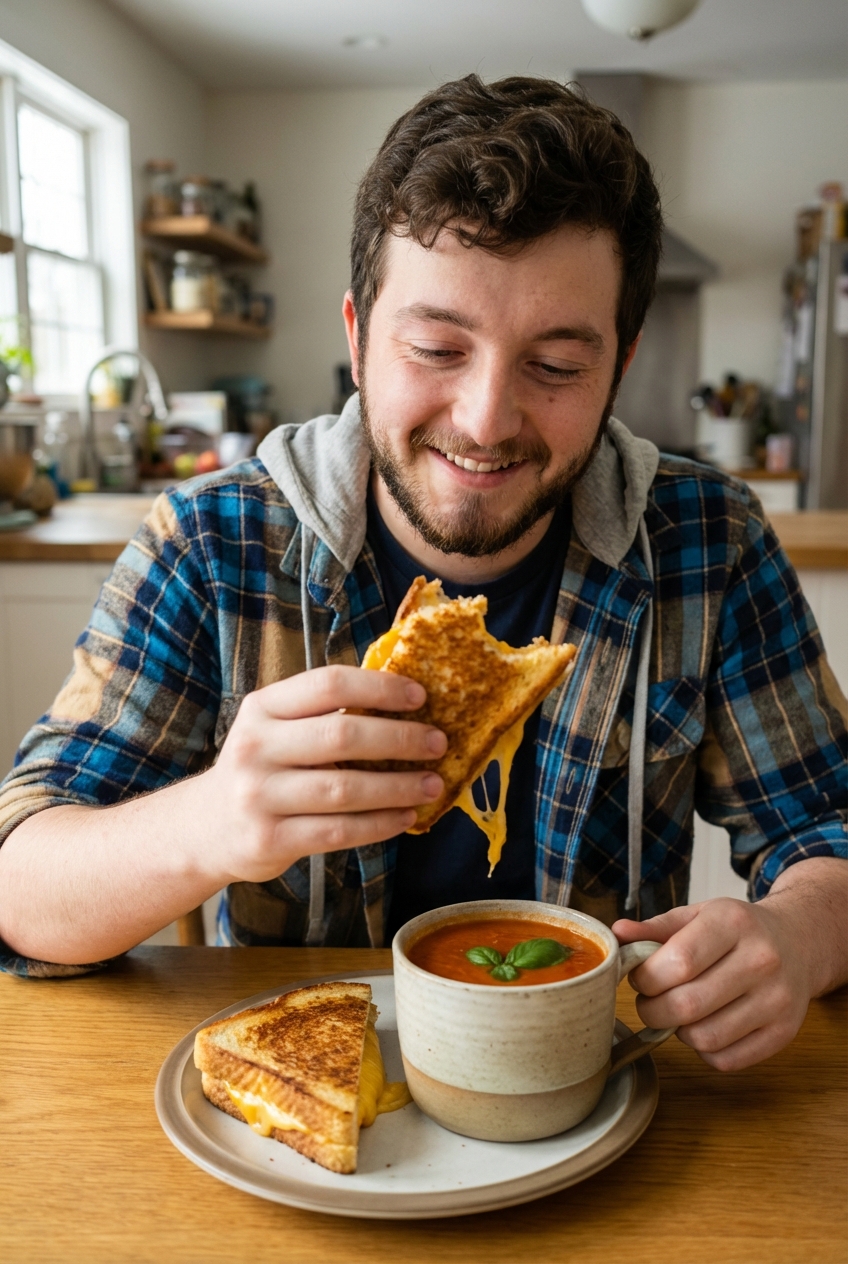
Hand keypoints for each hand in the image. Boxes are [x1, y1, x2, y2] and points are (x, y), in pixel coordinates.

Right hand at [203, 665, 445, 883]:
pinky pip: (338, 831)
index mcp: (263, 707)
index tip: (420, 696)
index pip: (329, 684)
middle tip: (438, 742)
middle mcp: (256, 747)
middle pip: (342, 736)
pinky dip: (379, 824)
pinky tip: (405, 817)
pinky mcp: (269, 839)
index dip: (380, 687)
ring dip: (398, 787)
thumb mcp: (276, 728)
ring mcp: (259, 796)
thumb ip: (322, 713)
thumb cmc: (261, 769)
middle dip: (400, 738)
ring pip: (345, 789)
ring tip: (432, 784)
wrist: (205, 828)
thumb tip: (403, 699)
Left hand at [612, 860, 847, 1070]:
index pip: (678, 962)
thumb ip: (655, 928)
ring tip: (680, 1011)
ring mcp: (777, 1000)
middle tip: (651, 1000)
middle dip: (653, 1009)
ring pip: (704, 1037)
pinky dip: (704, 1050)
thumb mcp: (697, 915)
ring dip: (678, 1031)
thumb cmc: (737, 930)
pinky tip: (705, 1025)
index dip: (645, 978)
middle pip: (687, 1005)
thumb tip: (617, 934)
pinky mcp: (784, 1033)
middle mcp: (761, 960)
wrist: (798, 942)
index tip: (639, 977)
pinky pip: (727, 1060)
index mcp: (733, 923)